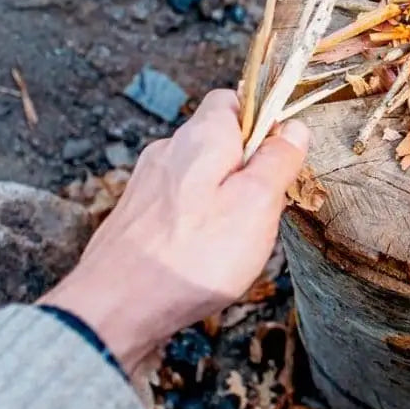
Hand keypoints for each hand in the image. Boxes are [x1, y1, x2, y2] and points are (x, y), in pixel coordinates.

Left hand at [39, 90, 309, 372]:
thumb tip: (294, 129)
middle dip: (246, 169)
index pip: (233, 99)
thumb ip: (276, 161)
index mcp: (201, 137)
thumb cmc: (191, 258)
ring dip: (222, 199)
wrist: (115, 308)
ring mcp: (147, 184)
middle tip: (263, 211)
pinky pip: (179, 205)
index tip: (281, 158)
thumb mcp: (256, 204)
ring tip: (233, 242)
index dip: (263, 121)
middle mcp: (168, 150)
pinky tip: (202, 256)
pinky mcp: (136, 216)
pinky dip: (197, 222)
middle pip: (218, 141)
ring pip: (199, 176)